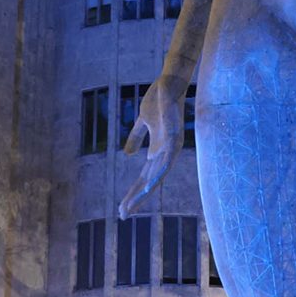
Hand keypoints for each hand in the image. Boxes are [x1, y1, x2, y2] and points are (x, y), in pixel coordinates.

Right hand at [120, 77, 187, 215]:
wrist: (169, 81)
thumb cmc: (159, 100)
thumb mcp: (143, 121)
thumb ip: (137, 137)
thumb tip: (128, 154)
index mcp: (160, 150)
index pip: (146, 177)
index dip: (134, 193)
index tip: (122, 208)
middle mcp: (168, 152)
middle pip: (150, 182)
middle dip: (136, 199)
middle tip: (122, 215)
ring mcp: (172, 146)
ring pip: (158, 176)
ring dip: (143, 193)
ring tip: (131, 207)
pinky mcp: (173, 136)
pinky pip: (165, 161)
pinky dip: (156, 175)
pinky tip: (147, 187)